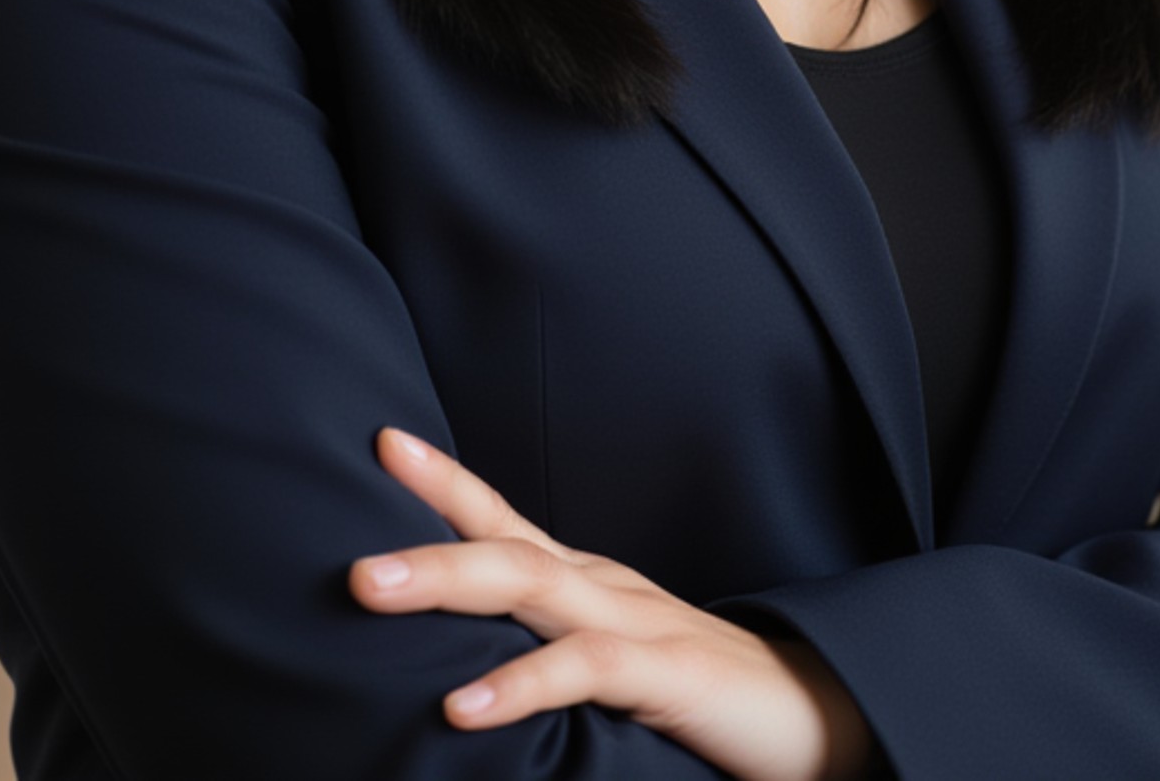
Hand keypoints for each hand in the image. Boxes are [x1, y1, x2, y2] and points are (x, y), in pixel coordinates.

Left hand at [349, 427, 876, 780]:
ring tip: (371, 590)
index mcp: (584, 582)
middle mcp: (601, 587)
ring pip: (530, 585)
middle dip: (422, 534)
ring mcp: (635, 622)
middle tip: (347, 553)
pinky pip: (582, 669)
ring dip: (445, 580)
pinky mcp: (666, 672)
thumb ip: (542, 652)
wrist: (812, 718)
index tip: (382, 441)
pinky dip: (518, 683)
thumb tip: (454, 664)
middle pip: (501, 544)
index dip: (443, 481)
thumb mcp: (605, 664)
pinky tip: (462, 704)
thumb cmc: (696, 695)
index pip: (502, 518)